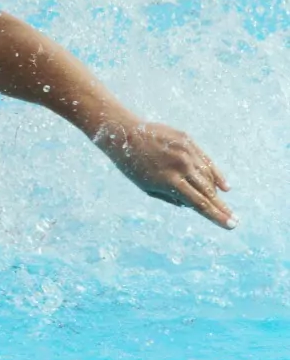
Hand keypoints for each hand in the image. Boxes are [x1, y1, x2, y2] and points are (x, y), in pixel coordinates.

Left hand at [100, 120, 234, 228]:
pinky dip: (215, 173)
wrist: (125, 134)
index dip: (216, 216)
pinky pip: (205, 160)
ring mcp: (186, 152)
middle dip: (221, 207)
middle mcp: (181, 166)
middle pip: (208, 192)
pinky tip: (224, 185)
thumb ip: (171, 197)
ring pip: (208, 176)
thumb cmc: (132, 165)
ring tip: (223, 205)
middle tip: (235, 219)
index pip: (199, 203)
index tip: (230, 225)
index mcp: (170, 181)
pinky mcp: (187, 140)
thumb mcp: (147, 187)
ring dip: (217, 192)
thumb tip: (191, 205)